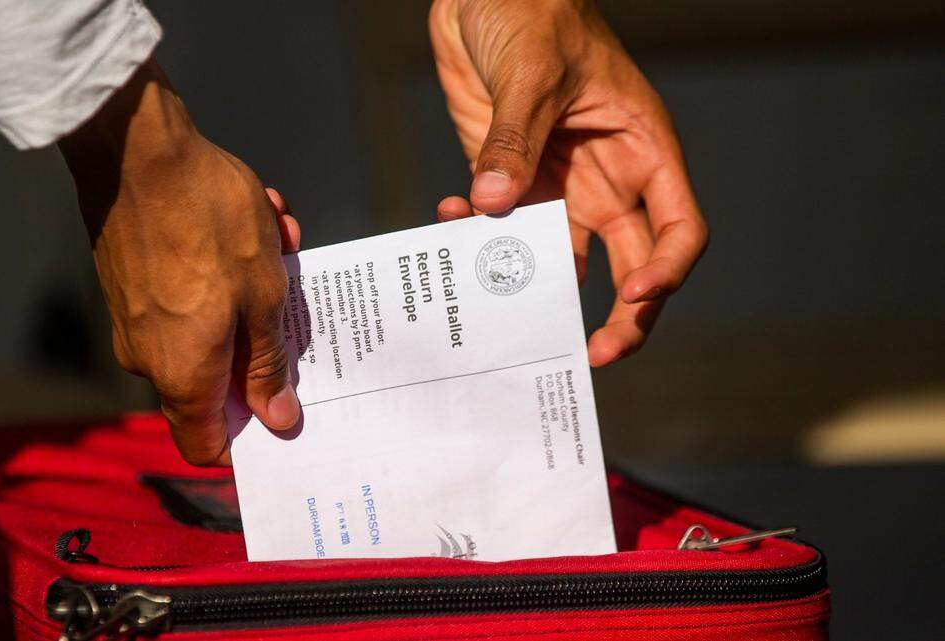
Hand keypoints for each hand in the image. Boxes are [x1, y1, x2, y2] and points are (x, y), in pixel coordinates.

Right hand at [59, 60, 301, 464]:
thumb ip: (268, 364)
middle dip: (262, 339)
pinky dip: (221, 269)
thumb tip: (275, 420)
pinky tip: (251, 221)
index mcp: (183, 374)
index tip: (281, 414)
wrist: (135, 148)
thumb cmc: (206, 218)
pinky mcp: (130, 285)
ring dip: (250, 291)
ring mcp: (134, 320)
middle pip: (215, 380)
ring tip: (278, 235)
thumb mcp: (262, 294)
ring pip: (209, 324)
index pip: (207, 445)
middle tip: (293, 293)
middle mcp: (149, 358)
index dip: (246, 440)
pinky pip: (186, 295)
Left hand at [429, 0, 707, 365]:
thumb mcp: (533, 70)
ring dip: (536, 289)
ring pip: (562, 260)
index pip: (678, 227)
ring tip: (507, 314)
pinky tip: (450, 222)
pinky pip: (500, 231)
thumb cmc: (534, 11)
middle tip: (588, 356)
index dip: (666, 270)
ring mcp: (558, 184)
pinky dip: (476, 239)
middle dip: (619, 316)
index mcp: (641, 149)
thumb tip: (492, 207)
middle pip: (630, 263)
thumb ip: (514, 139)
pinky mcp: (509, 180)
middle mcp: (607, 178)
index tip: (635, 295)